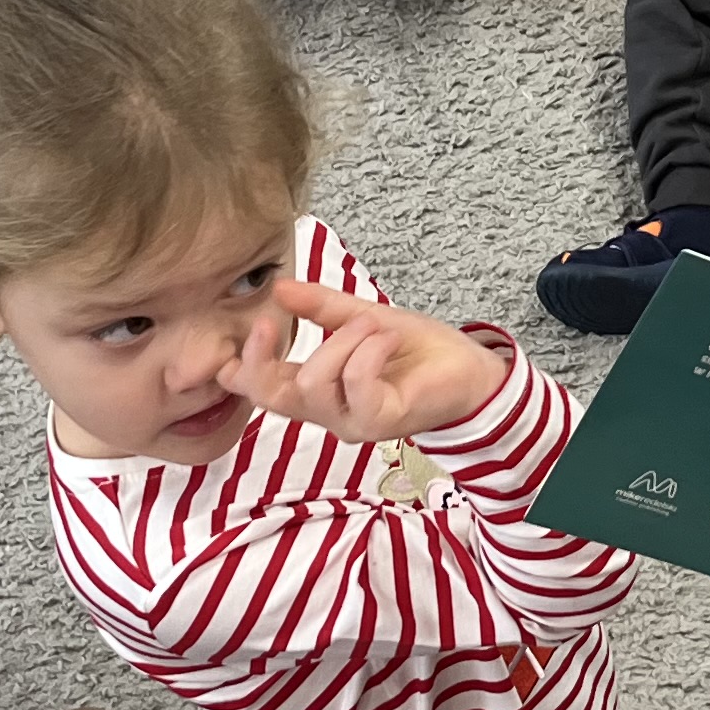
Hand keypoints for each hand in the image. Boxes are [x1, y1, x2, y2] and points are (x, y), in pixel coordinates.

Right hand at [222, 274, 509, 444]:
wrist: (471, 371)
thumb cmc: (416, 351)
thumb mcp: (361, 318)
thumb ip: (321, 307)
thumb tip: (277, 288)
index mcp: (315, 388)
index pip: (258, 388)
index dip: (238, 365)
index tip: (245, 326)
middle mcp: (327, 411)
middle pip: (270, 395)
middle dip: (262, 357)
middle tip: (271, 320)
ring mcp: (352, 421)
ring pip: (313, 386)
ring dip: (339, 343)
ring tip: (370, 325)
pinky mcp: (382, 421)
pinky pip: (357, 385)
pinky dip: (367, 351)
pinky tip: (386, 337)